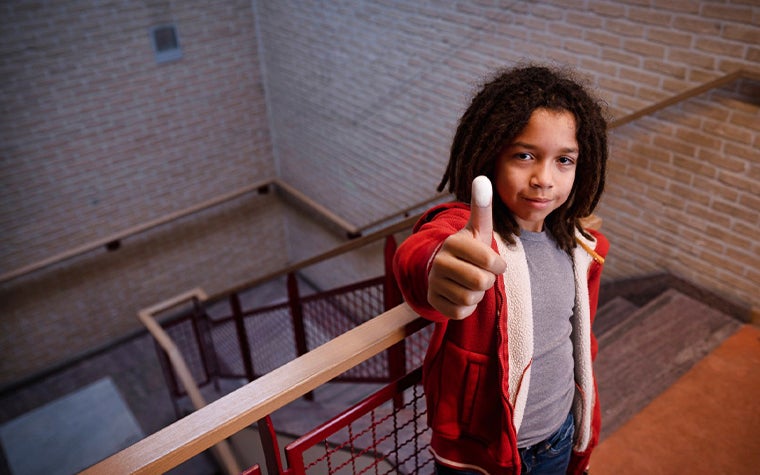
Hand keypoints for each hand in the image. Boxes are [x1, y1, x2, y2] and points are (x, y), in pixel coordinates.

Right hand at [427, 176, 506, 319]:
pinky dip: (466, 308)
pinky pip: (460, 313)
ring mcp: (434, 281)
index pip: (490, 261)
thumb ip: (482, 206)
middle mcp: (440, 261)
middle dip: (487, 281)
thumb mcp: (478, 229)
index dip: (497, 266)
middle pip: (481, 282)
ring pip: (470, 299)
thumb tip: (482, 177)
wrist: (443, 269)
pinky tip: (460, 294)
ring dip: (476, 294)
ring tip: (468, 283)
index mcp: (454, 242)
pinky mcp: (433, 300)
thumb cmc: (469, 248)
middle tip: (480, 274)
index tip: (493, 262)